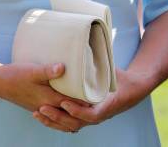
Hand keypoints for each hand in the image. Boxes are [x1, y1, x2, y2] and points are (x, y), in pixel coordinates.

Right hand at [0, 61, 89, 123]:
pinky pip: (53, 114)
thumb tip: (64, 67)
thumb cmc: (15, 75)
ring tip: (82, 106)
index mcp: (48, 99)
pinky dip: (61, 114)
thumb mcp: (32, 70)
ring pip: (60, 117)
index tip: (98, 95)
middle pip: (68, 114)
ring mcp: (40, 107)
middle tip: (95, 102)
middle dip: (81, 110)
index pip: (71, 103)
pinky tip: (63, 105)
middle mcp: (46, 106)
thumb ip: (48, 70)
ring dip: (71, 114)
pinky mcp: (35, 104)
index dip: (85, 101)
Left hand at [33, 67, 152, 132]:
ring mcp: (90, 118)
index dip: (77, 110)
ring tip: (37, 114)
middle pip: (75, 123)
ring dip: (54, 122)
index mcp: (105, 106)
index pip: (90, 114)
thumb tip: (91, 41)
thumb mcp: (113, 70)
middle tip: (43, 108)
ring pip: (70, 126)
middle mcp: (96, 115)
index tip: (64, 103)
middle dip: (57, 117)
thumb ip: (102, 60)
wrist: (130, 90)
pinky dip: (56, 121)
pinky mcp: (84, 116)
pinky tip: (43, 116)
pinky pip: (69, 123)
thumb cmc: (120, 79)